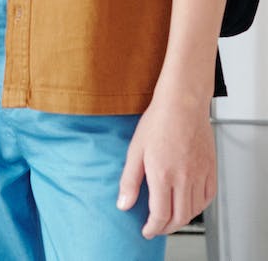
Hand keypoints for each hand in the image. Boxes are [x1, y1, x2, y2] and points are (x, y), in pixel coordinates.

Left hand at [119, 89, 215, 236]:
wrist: (181, 105)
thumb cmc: (157, 123)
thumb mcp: (134, 151)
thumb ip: (129, 181)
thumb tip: (124, 204)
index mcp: (163, 175)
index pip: (160, 215)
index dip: (152, 228)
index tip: (146, 231)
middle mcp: (185, 179)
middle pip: (180, 217)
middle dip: (166, 228)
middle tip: (156, 228)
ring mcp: (200, 175)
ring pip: (195, 210)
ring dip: (182, 219)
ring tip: (170, 218)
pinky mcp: (211, 170)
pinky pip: (208, 198)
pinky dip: (198, 207)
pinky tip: (189, 204)